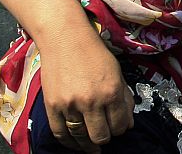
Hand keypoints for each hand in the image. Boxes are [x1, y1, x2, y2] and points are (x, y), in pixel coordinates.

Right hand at [41, 33, 134, 150]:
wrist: (64, 38)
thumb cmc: (93, 52)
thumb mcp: (116, 72)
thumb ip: (124, 99)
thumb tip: (128, 124)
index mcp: (111, 91)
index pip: (120, 126)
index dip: (121, 129)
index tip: (117, 126)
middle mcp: (91, 100)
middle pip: (101, 137)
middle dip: (105, 137)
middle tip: (105, 133)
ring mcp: (70, 105)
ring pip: (81, 138)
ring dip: (88, 143)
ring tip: (92, 144)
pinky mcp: (52, 106)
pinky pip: (60, 133)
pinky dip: (69, 142)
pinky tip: (75, 142)